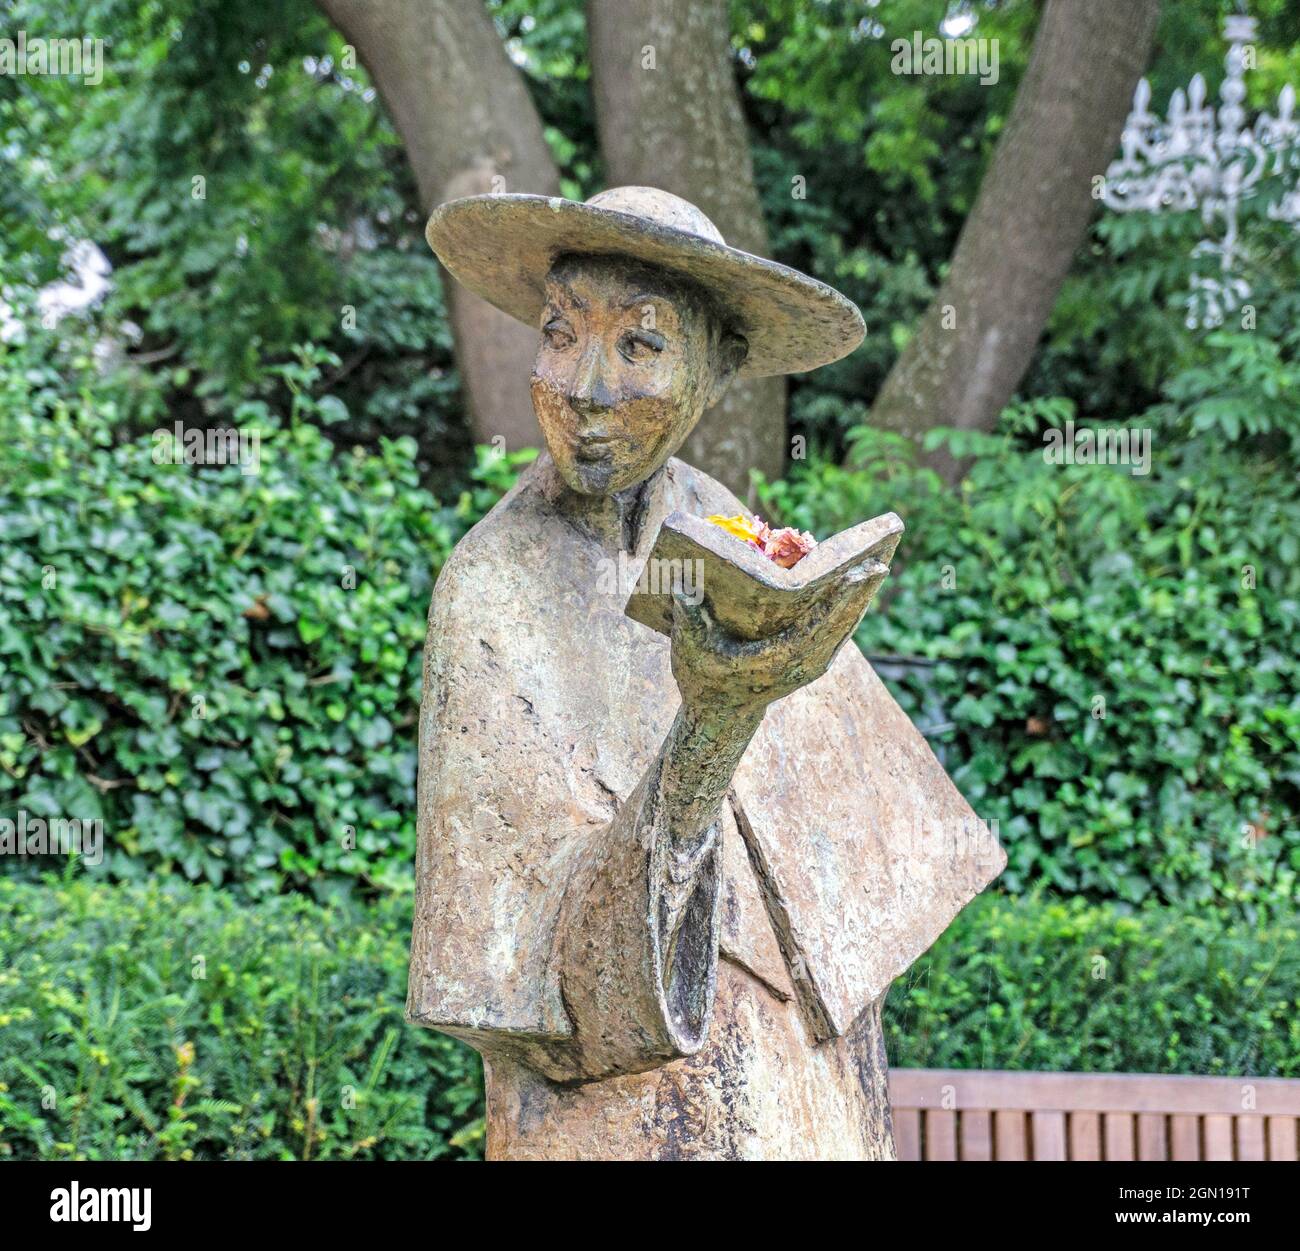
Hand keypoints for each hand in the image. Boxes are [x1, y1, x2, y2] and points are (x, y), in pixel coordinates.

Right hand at [668, 570, 873, 718]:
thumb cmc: (703, 678)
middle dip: (859, 593)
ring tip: (876, 565)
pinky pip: (838, 631)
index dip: (837, 600)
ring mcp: (811, 665)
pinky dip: (850, 609)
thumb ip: (690, 618)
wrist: (718, 714)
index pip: (815, 627)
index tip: (855, 574)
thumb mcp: (690, 649)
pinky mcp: (814, 661)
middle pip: (839, 625)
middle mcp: (800, 665)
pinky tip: (859, 587)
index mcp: (776, 661)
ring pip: (844, 628)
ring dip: (861, 598)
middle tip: (880, 560)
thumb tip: (682, 585)